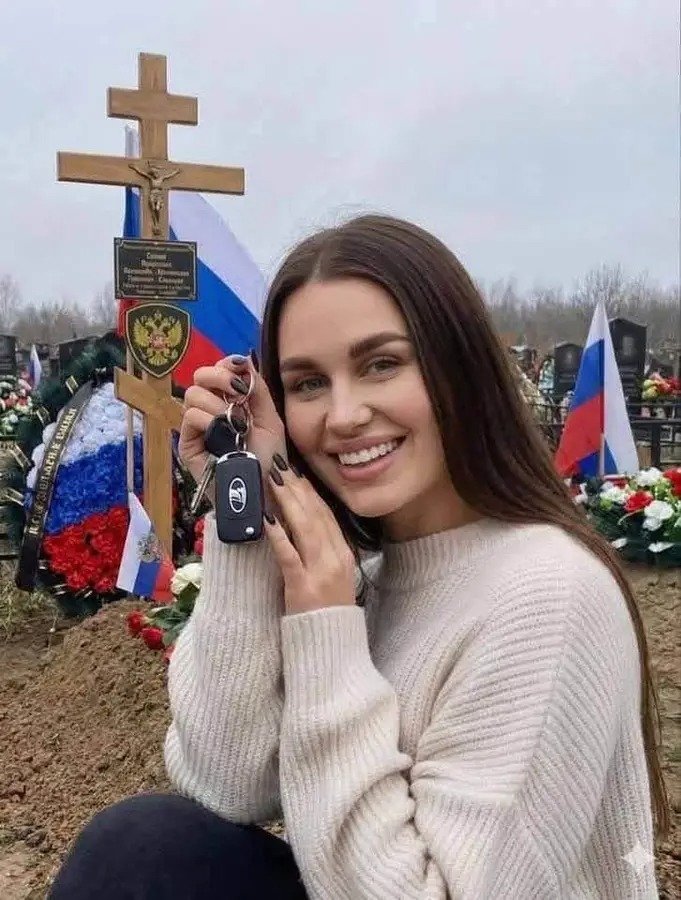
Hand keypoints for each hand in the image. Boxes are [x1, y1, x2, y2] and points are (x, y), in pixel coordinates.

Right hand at [180, 354, 285, 484]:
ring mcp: (198, 427)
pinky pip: (189, 416)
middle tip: (237, 394)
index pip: (218, 369)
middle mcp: (212, 409)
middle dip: (219, 377)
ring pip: (193, 394)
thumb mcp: (270, 419)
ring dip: (217, 405)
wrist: (263, 490)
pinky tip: (222, 432)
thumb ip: (258, 388)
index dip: (227, 366)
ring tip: (234, 425)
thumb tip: (242, 358)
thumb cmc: (269, 460)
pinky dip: (207, 419)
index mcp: (231, 401)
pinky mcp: (187, 443)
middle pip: (200, 375)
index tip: (241, 374)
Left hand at [263, 461, 355, 614]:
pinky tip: (267, 518)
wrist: (330, 648)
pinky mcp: (302, 586)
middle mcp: (336, 559)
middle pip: (317, 515)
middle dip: (297, 488)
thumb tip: (302, 525)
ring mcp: (320, 572)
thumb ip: (323, 552)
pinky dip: (278, 534)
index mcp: (344, 555)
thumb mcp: (334, 577)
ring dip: (287, 501)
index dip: (311, 492)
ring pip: (305, 527)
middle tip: (280, 466)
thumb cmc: (327, 614)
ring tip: (273, 481)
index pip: (327, 515)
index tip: (297, 473)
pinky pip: (288, 554)